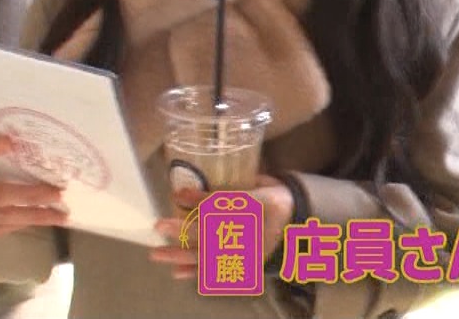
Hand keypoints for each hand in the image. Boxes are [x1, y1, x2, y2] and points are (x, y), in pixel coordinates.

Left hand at [150, 174, 293, 280]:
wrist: (300, 227)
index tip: (177, 194)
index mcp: (258, 206)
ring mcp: (247, 251)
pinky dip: (197, 272)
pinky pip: (217, 271)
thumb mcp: (261, 186)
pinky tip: (177, 272)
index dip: (199, 199)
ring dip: (181, 255)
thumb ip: (231, 189)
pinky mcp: (244, 265)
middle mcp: (251, 231)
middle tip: (160, 225)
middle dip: (184, 229)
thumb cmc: (275, 201)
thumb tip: (192, 189)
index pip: (224, 204)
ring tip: (157, 254)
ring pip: (209, 255)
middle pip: (212, 232)